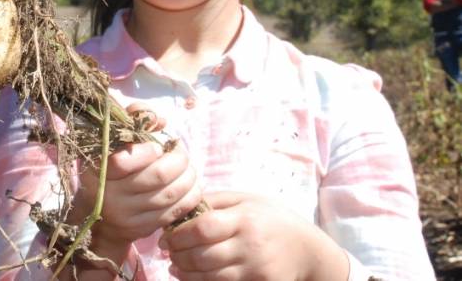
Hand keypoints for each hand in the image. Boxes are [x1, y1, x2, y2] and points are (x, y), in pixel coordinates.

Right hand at [69, 104, 201, 262]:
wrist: (99, 217)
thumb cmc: (108, 170)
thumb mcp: (109, 142)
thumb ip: (132, 121)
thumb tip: (161, 120)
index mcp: (99, 169)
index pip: (124, 161)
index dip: (149, 150)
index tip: (157, 147)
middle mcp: (110, 195)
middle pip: (157, 176)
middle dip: (179, 161)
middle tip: (181, 154)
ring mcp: (127, 215)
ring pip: (170, 194)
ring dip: (189, 178)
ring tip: (189, 169)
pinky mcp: (142, 229)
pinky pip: (174, 212)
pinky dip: (190, 197)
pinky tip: (191, 187)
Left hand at [159, 191, 348, 280]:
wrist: (308, 249)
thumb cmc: (272, 218)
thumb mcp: (247, 199)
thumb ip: (215, 200)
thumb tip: (181, 205)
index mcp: (245, 218)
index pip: (203, 228)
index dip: (178, 235)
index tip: (165, 237)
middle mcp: (250, 245)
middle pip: (202, 256)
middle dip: (178, 256)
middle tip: (168, 252)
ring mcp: (255, 269)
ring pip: (210, 277)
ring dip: (185, 273)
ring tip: (175, 265)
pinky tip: (192, 276)